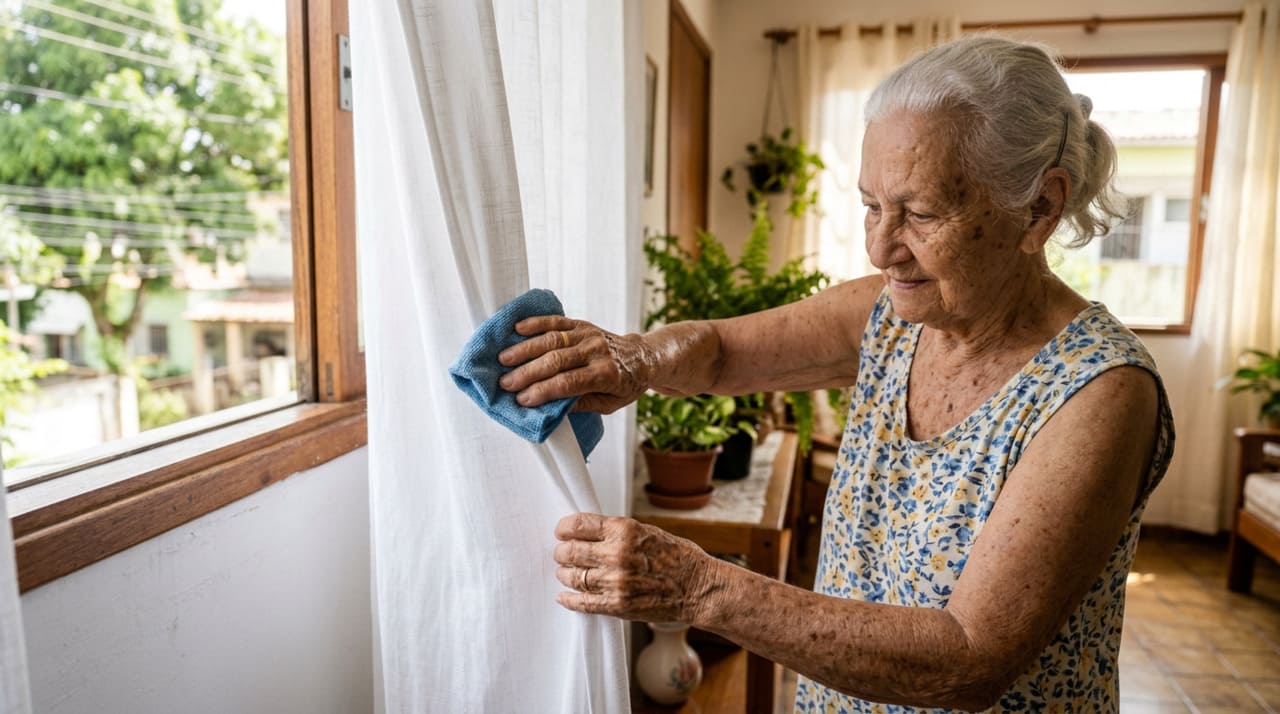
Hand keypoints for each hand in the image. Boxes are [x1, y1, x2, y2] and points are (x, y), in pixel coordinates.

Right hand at [497, 316, 652, 413]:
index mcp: (605, 375)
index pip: (568, 383)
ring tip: (503, 359)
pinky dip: (536, 323)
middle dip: (527, 373)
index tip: (521, 399)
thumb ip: (583, 404)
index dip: (542, 391)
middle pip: (555, 361)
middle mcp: (596, 351)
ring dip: (525, 349)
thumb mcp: (611, 404)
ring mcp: (589, 335)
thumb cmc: (626, 385)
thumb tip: (550, 407)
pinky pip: (557, 321)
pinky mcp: (583, 324)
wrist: (643, 357)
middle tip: (504, 383)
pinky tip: (517, 328)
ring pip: (552, 339)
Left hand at [553, 513, 718, 623]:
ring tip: (566, 573)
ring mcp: (615, 582)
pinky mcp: (617, 605)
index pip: (578, 525)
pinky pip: (582, 602)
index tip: (561, 531)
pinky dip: (569, 599)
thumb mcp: (647, 531)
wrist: (699, 588)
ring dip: (565, 574)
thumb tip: (587, 532)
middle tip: (562, 554)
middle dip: (561, 552)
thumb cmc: (677, 557)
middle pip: (570, 552)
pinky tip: (564, 596)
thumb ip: (616, 532)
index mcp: (624, 530)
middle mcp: (616, 555)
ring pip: (573, 577)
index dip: (563, 528)